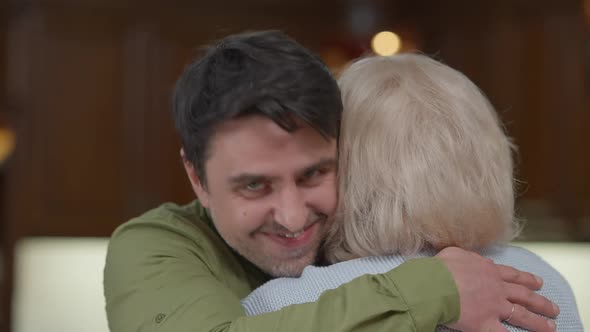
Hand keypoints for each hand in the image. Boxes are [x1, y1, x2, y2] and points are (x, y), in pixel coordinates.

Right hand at [435, 247, 558, 331]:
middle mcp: (495, 288)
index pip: (512, 275)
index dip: (526, 279)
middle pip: (523, 295)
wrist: (434, 283)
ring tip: (550, 327)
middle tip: (552, 308)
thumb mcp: (454, 253)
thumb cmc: (440, 268)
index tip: (538, 282)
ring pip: (521, 315)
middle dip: (540, 302)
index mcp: (488, 270)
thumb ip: (467, 256)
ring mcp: (493, 306)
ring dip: (538, 322)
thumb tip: (470, 258)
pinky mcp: (485, 324)